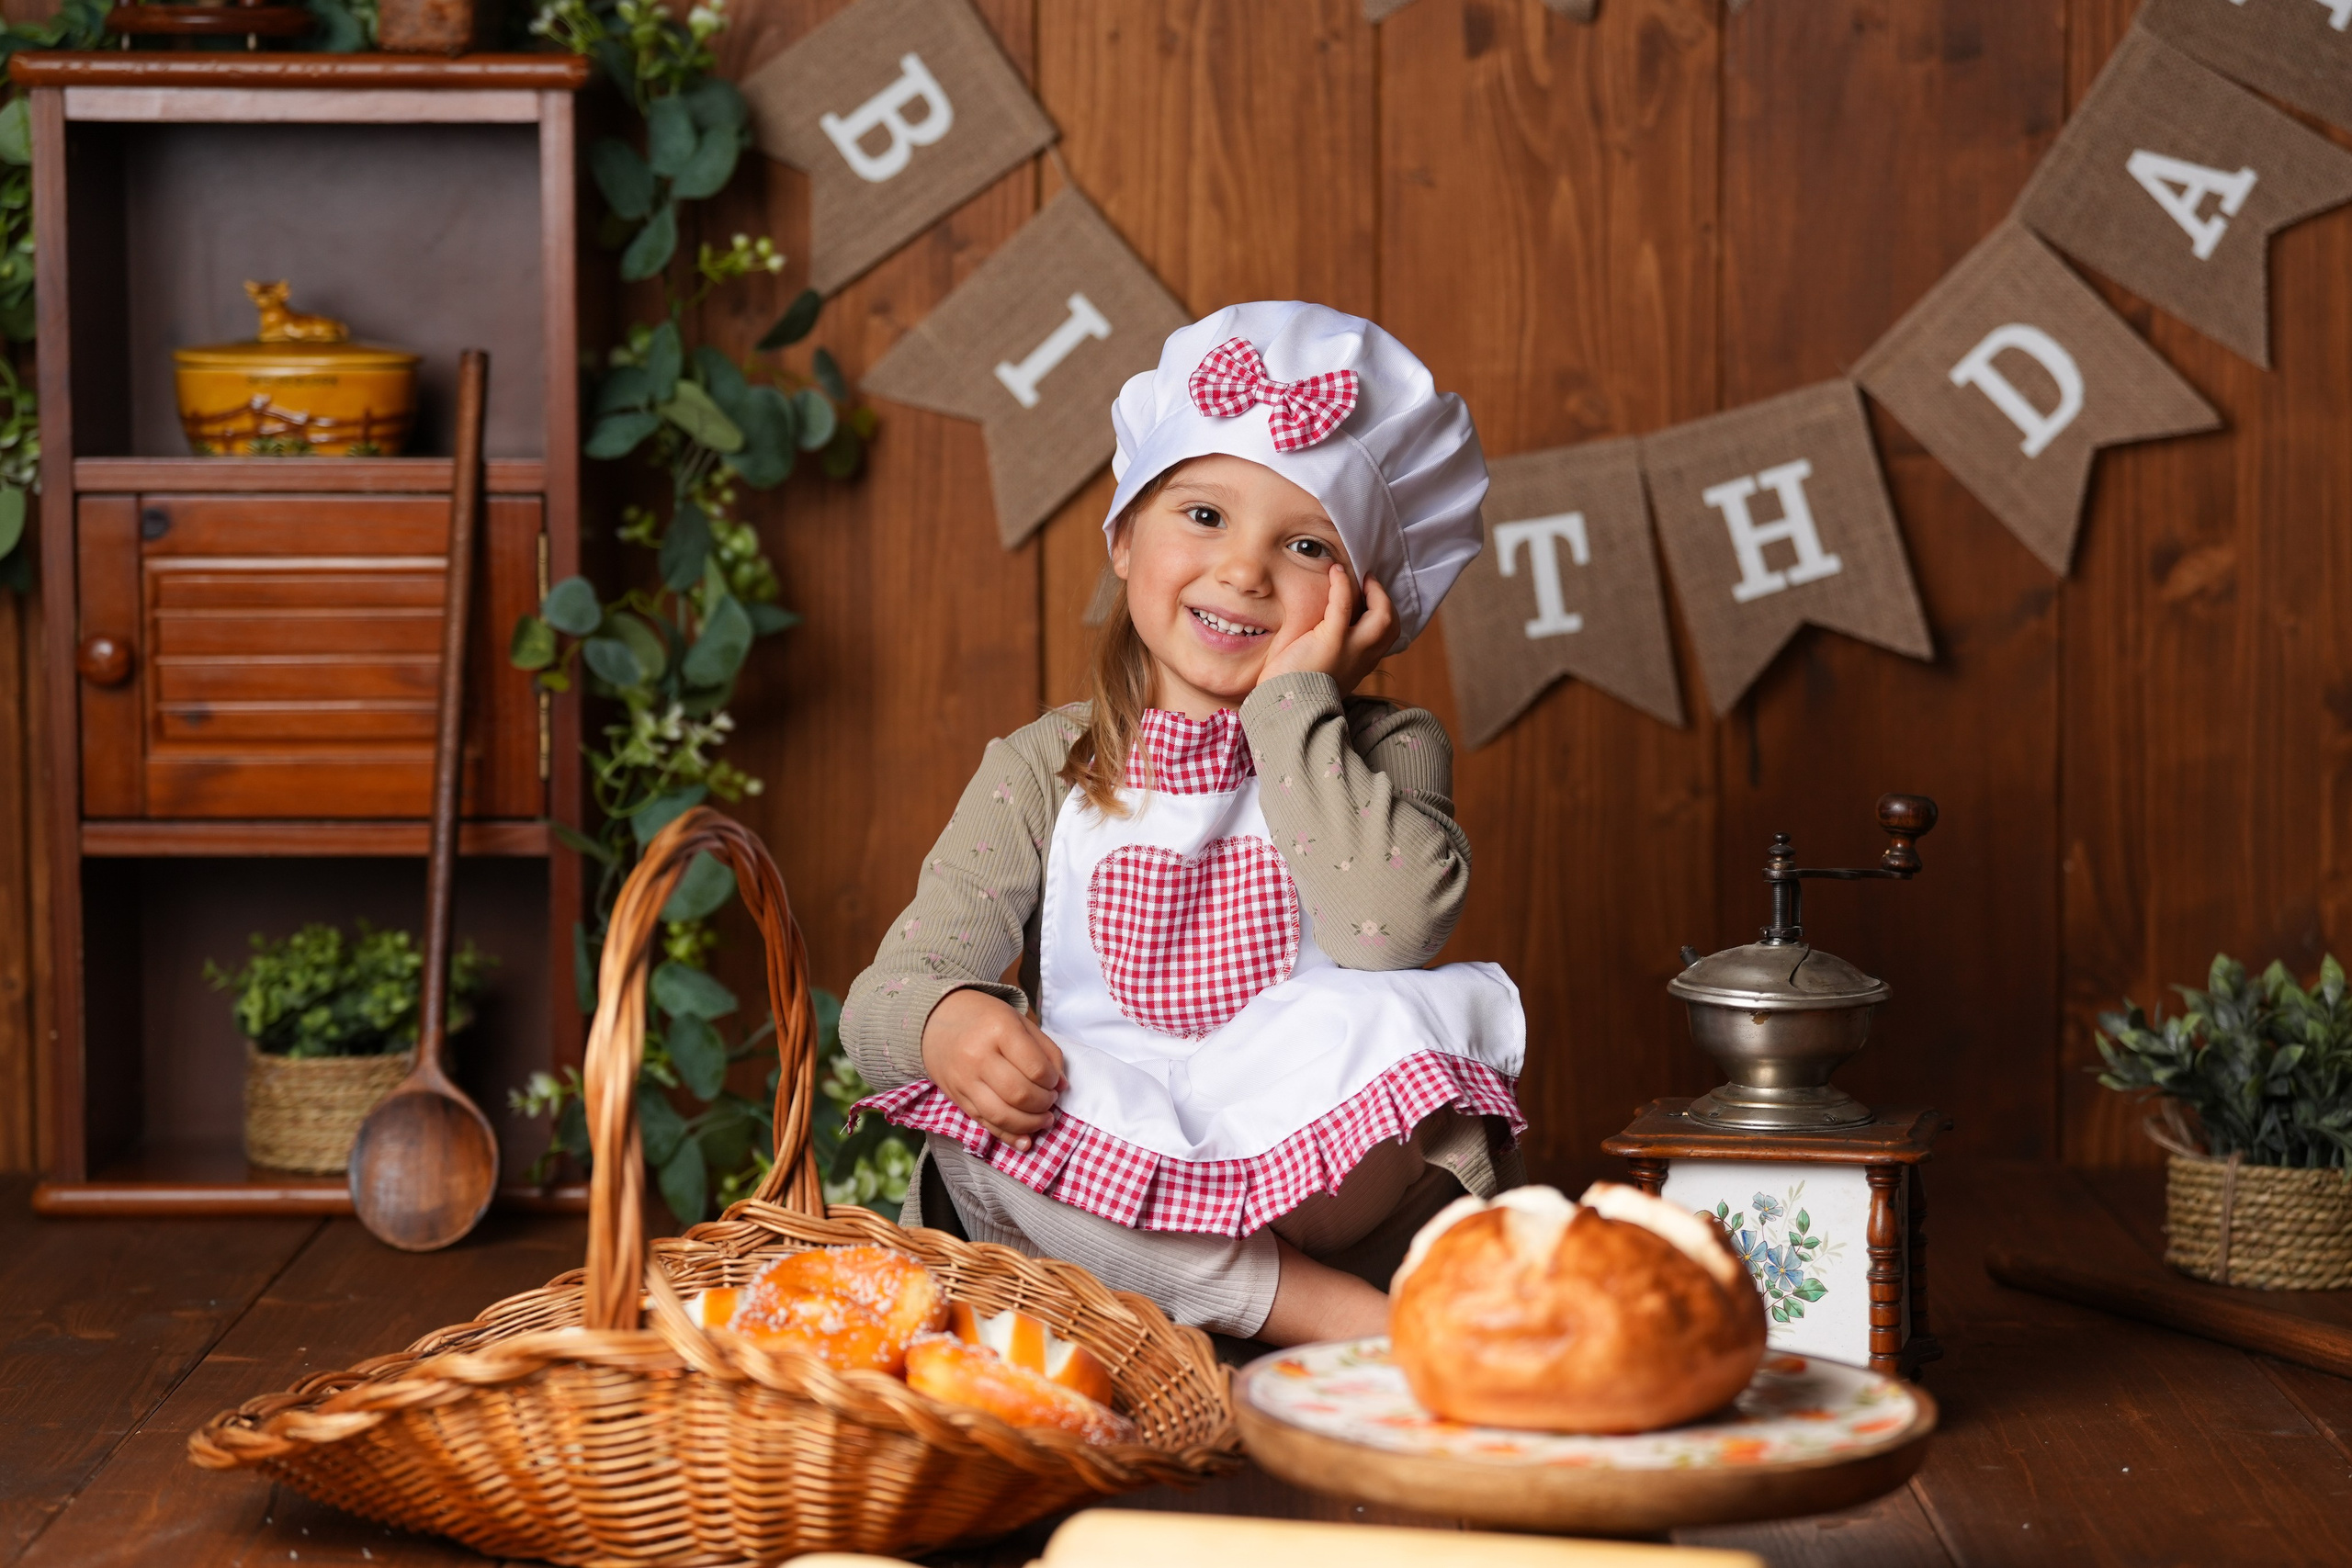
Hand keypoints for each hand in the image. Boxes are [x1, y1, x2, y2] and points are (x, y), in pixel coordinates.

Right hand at [918, 989, 1066, 1151]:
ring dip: (1030, 1124)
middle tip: (1051, 1099)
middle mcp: (978, 1056)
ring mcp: (964, 1080)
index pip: (1036, 1068)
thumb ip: (1046, 1051)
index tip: (1056, 1081)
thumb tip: (1063, 1085)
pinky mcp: (957, 1098)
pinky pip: (985, 1124)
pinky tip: (1026, 1140)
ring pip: (1002, 1115)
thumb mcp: (1019, 1021)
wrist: (935, 1021)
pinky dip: (1008, 1136)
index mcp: (999, 1030)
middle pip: (1019, 1095)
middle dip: (1044, 1103)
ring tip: (1044, 1119)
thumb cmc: (985, 1019)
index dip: (1053, 1081)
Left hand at [1258, 567, 1395, 696]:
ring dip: (1373, 591)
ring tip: (1357, 576)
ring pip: (1382, 616)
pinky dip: (1343, 585)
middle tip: (1369, 583)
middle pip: (1391, 625)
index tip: (1369, 600)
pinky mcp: (1331, 641)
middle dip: (1384, 600)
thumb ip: (1329, 659)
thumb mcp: (1322, 675)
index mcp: (1360, 666)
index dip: (1381, 615)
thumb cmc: (1295, 693)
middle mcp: (1362, 659)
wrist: (1286, 711)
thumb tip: (1318, 640)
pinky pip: (1344, 605)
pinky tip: (1336, 572)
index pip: (1383, 638)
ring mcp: (1350, 649)